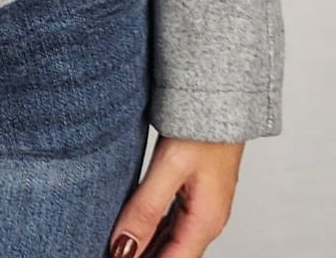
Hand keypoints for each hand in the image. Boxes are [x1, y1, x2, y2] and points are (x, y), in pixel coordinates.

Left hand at [108, 136, 243, 255]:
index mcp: (205, 221)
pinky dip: (152, 230)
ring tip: (117, 244)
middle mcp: (207, 220)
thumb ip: (146, 208)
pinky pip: (172, 223)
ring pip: (171, 241)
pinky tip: (135, 228)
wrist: (224, 95)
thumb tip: (123, 247)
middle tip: (111, 251)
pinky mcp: (196, 193)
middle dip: (142, 257)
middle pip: (171, 255)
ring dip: (146, 246)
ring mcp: (203, 207)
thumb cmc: (204, 126)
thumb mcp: (170, 166)